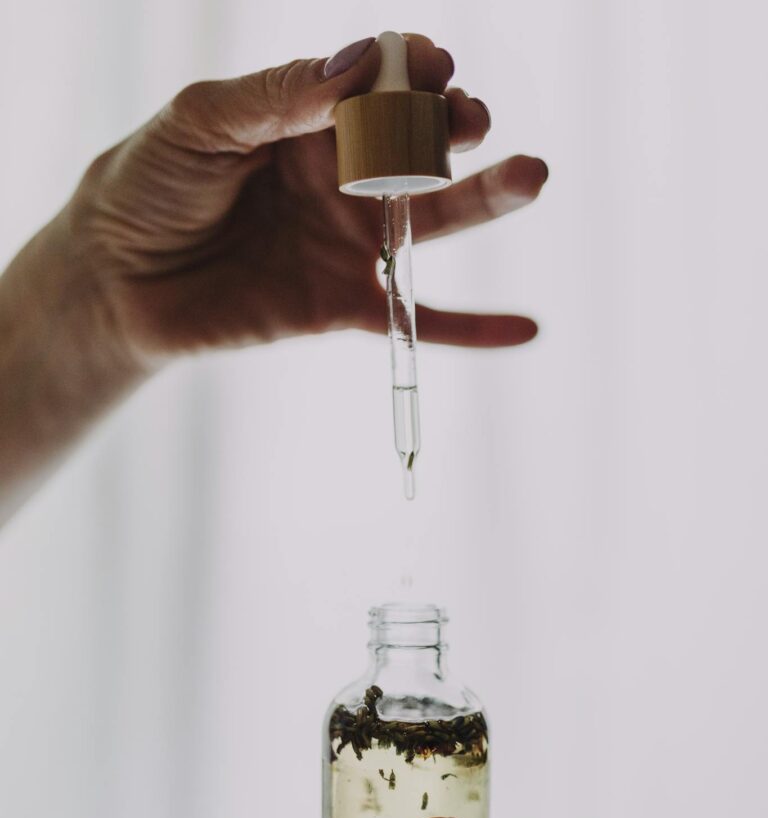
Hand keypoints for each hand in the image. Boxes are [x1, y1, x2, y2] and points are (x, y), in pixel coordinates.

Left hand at [68, 33, 547, 365]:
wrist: (115, 283)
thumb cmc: (147, 186)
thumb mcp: (201, 123)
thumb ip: (277, 96)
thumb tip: (360, 62)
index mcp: (308, 118)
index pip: (379, 84)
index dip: (412, 71)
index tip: (432, 64)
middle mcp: (340, 175)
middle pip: (420, 144)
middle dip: (453, 125)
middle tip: (470, 119)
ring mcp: (348, 241)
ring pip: (435, 218)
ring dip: (489, 197)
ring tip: (532, 174)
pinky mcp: (344, 305)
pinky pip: (417, 318)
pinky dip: (473, 330)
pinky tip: (526, 329)